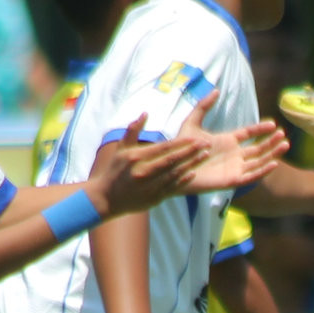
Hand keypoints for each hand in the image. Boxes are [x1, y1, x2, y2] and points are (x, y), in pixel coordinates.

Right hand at [86, 111, 210, 219]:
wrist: (107, 198)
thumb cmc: (115, 170)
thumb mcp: (121, 148)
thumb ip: (133, 130)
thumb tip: (145, 113)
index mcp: (136, 158)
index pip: (163, 148)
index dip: (181, 143)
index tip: (195, 137)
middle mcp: (144, 172)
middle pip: (172, 160)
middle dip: (191, 152)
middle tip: (206, 144)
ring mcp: (150, 187)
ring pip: (175, 174)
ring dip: (192, 164)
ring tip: (205, 156)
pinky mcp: (154, 198)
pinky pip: (172, 188)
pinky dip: (184, 180)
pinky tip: (194, 173)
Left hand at [170, 93, 291, 194]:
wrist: (173, 167)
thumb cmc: (181, 148)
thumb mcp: (192, 123)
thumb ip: (203, 106)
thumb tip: (216, 90)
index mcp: (227, 141)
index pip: (249, 134)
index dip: (261, 129)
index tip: (273, 124)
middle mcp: (233, 155)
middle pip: (258, 149)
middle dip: (271, 142)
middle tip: (283, 134)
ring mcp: (233, 168)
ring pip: (259, 162)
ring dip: (272, 154)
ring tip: (285, 144)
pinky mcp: (231, 181)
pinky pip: (251, 176)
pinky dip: (263, 171)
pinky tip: (273, 163)